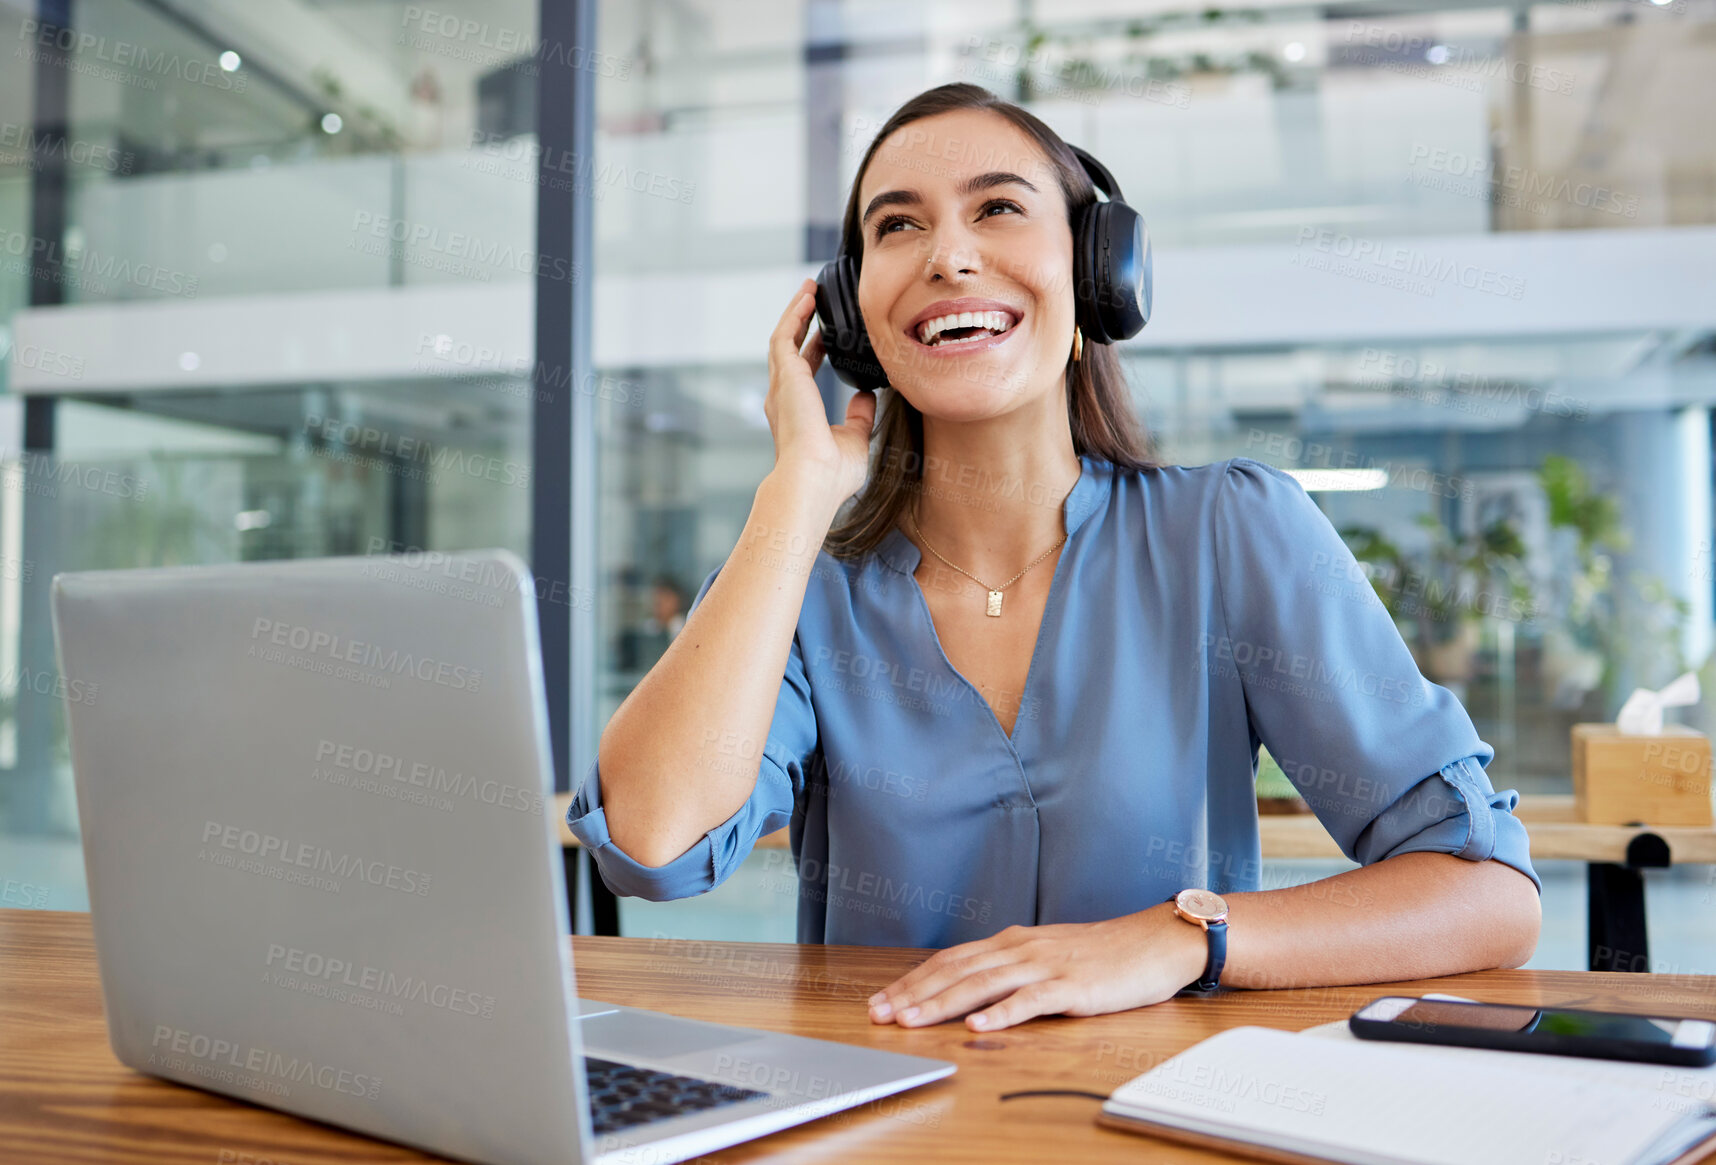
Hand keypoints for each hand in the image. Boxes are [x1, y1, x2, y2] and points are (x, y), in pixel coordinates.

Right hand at [764, 277, 876, 505]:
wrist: (813, 480)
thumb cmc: (831, 473)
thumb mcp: (854, 439)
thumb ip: (859, 417)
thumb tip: (867, 397)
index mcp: (797, 412)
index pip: (803, 372)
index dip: (813, 350)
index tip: (827, 335)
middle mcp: (783, 397)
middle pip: (788, 349)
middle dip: (800, 323)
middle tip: (814, 299)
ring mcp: (781, 387)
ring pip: (783, 338)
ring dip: (796, 312)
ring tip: (810, 289)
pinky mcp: (785, 377)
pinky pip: (785, 336)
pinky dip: (794, 315)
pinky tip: (807, 297)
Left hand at [867, 905, 1209, 1031]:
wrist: (1154, 942)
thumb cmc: (1100, 954)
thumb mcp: (1045, 955)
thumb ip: (1009, 968)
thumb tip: (969, 989)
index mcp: (1011, 942)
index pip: (950, 961)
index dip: (913, 981)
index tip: (882, 1000)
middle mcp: (1021, 949)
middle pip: (956, 971)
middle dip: (914, 994)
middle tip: (880, 1014)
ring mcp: (1046, 965)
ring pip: (983, 984)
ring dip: (943, 1003)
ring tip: (912, 1020)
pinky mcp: (1072, 986)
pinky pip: (1032, 1000)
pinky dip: (1003, 1013)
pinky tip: (979, 1025)